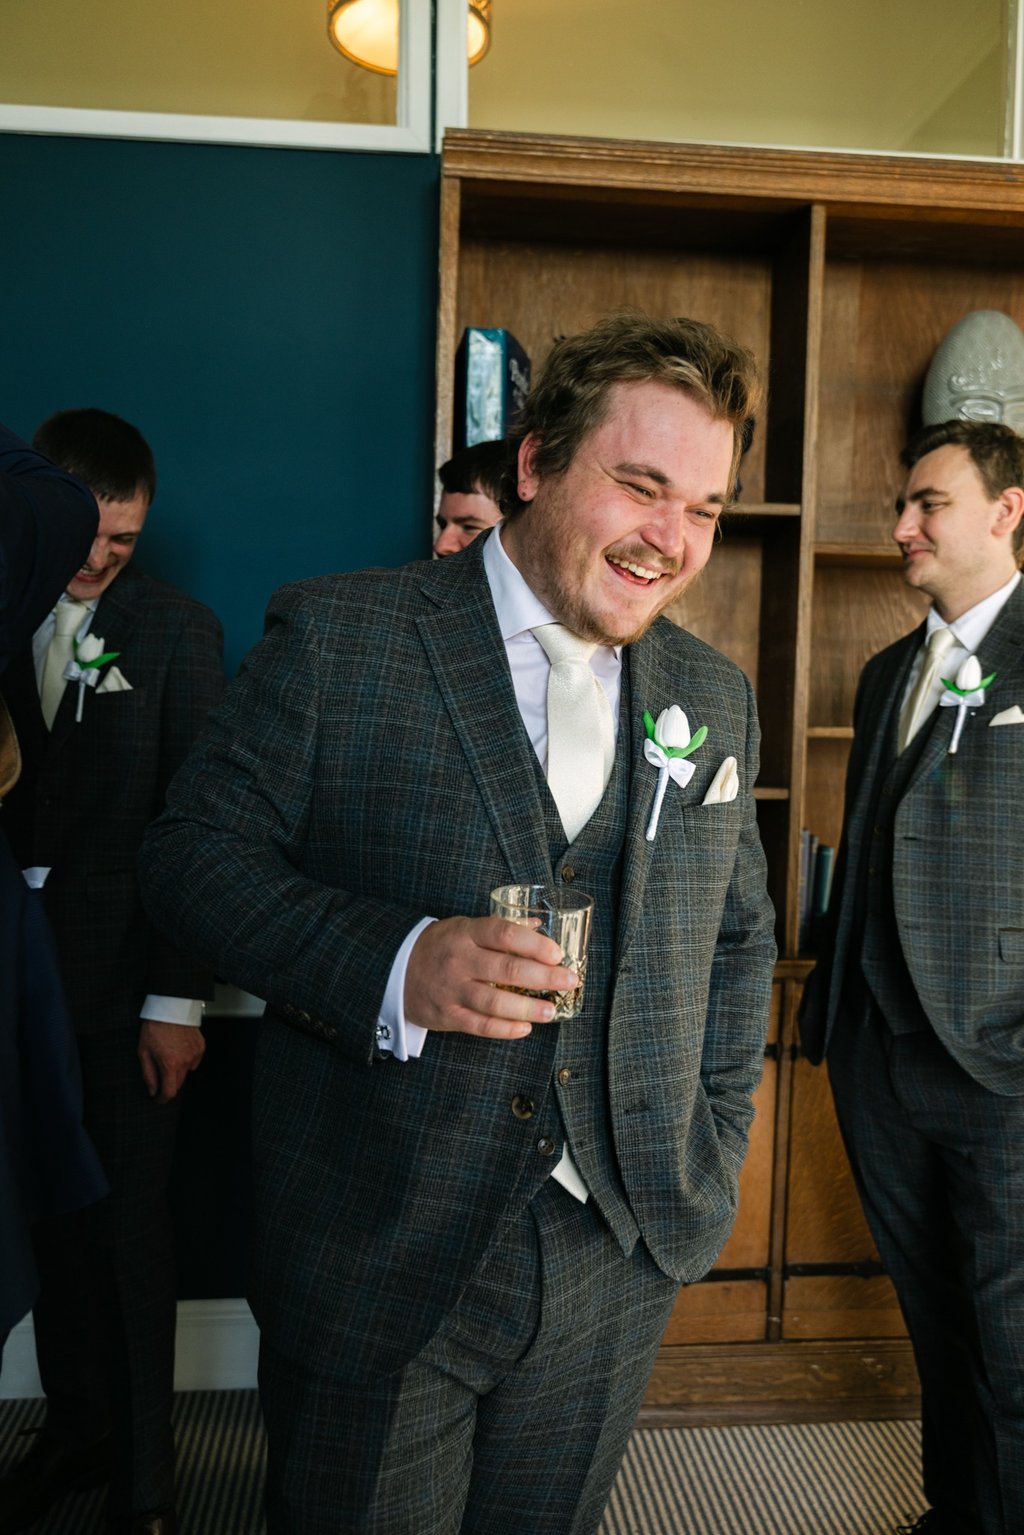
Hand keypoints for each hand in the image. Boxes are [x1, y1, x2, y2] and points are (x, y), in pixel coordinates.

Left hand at [138, 1019, 205, 1102]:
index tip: (157, 1099)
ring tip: (168, 1055)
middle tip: (159, 1073)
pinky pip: (194, 1061)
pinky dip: (186, 1060)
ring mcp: (195, 1055)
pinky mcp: (201, 1047)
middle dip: (168, 1084)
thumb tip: (152, 1090)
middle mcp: (185, 1062)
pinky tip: (178, 1049)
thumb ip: (148, 1074)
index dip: (162, 1099)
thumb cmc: (155, 1027)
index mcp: (170, 1064)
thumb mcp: (144, 1052)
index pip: (169, 1092)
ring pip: (186, 1072)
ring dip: (177, 1070)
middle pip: (178, 1084)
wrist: (171, 1008)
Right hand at [405, 915, 577, 1039]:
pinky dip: (505, 1028)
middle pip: (507, 969)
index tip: (557, 954)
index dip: (533, 944)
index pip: (504, 934)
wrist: (395, 969)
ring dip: (528, 1008)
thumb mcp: (464, 927)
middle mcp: (460, 960)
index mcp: (466, 932)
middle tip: (569, 981)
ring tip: (552, 1010)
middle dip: (544, 976)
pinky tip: (525, 1027)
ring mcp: (453, 989)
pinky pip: (480, 1025)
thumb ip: (500, 928)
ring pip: (495, 1001)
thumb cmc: (439, 946)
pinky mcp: (447, 1015)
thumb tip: (539, 925)